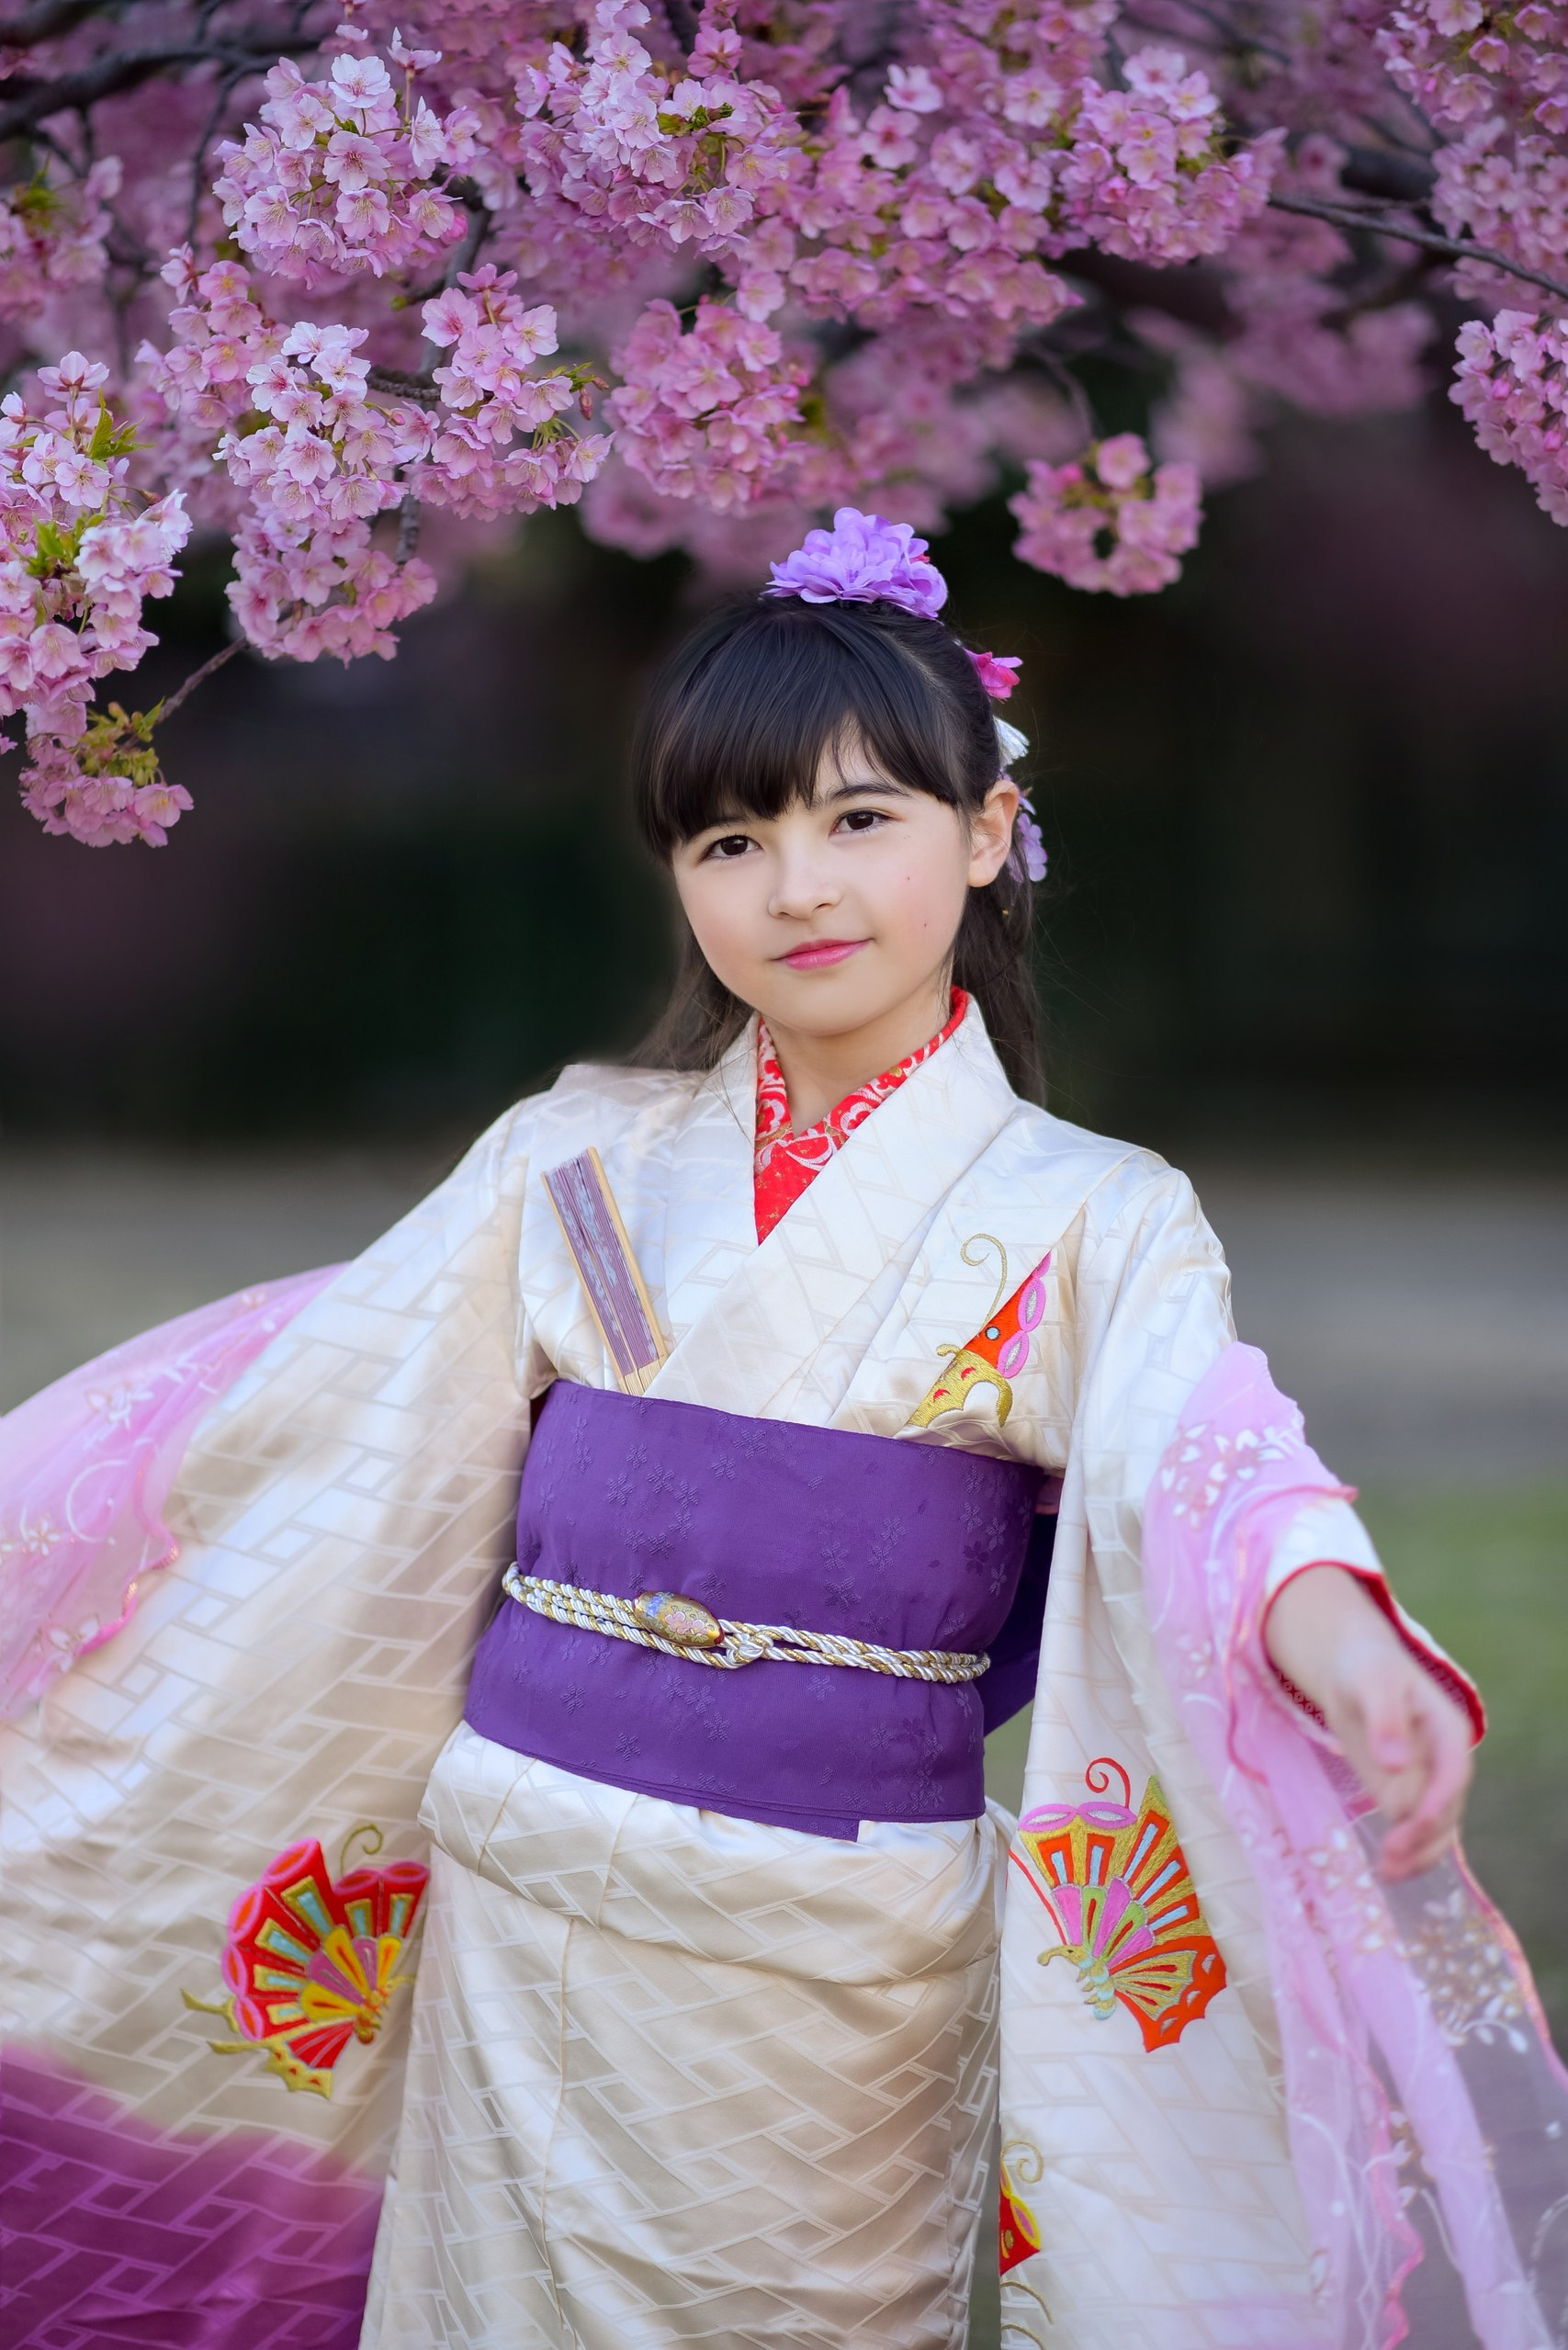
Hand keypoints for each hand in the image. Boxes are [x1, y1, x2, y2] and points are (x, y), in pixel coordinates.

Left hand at [1263, 1565, 1473, 1879]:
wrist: (1352, 1671)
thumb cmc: (1368, 1668)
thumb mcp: (1373, 1683)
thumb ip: (1386, 1720)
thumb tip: (1396, 1763)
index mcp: (1448, 1731)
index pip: (1454, 1771)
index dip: (1440, 1798)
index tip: (1416, 1821)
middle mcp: (1446, 1762)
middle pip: (1447, 1807)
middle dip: (1423, 1835)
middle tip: (1391, 1856)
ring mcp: (1427, 1782)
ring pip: (1436, 1828)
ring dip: (1417, 1854)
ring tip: (1388, 1873)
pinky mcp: (1406, 1795)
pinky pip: (1414, 1830)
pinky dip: (1406, 1852)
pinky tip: (1387, 1870)